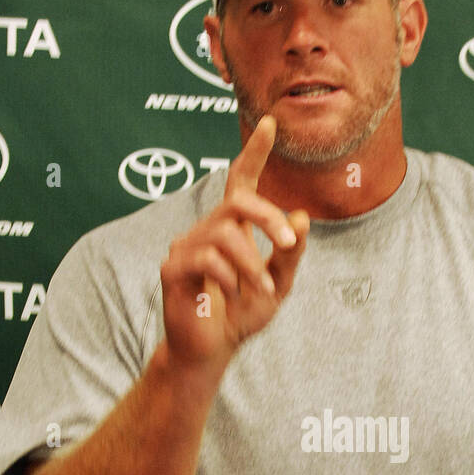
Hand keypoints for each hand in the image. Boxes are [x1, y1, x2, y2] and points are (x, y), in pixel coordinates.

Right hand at [160, 115, 307, 372]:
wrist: (211, 351)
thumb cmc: (241, 316)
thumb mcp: (278, 286)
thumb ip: (290, 256)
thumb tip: (301, 217)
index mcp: (232, 228)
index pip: (241, 181)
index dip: (254, 152)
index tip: (270, 123)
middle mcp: (207, 229)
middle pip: (238, 202)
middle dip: (268, 221)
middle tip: (287, 247)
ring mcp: (186, 246)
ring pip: (225, 234)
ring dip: (252, 264)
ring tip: (263, 291)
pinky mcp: (172, 268)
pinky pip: (206, 259)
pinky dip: (229, 278)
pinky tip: (232, 295)